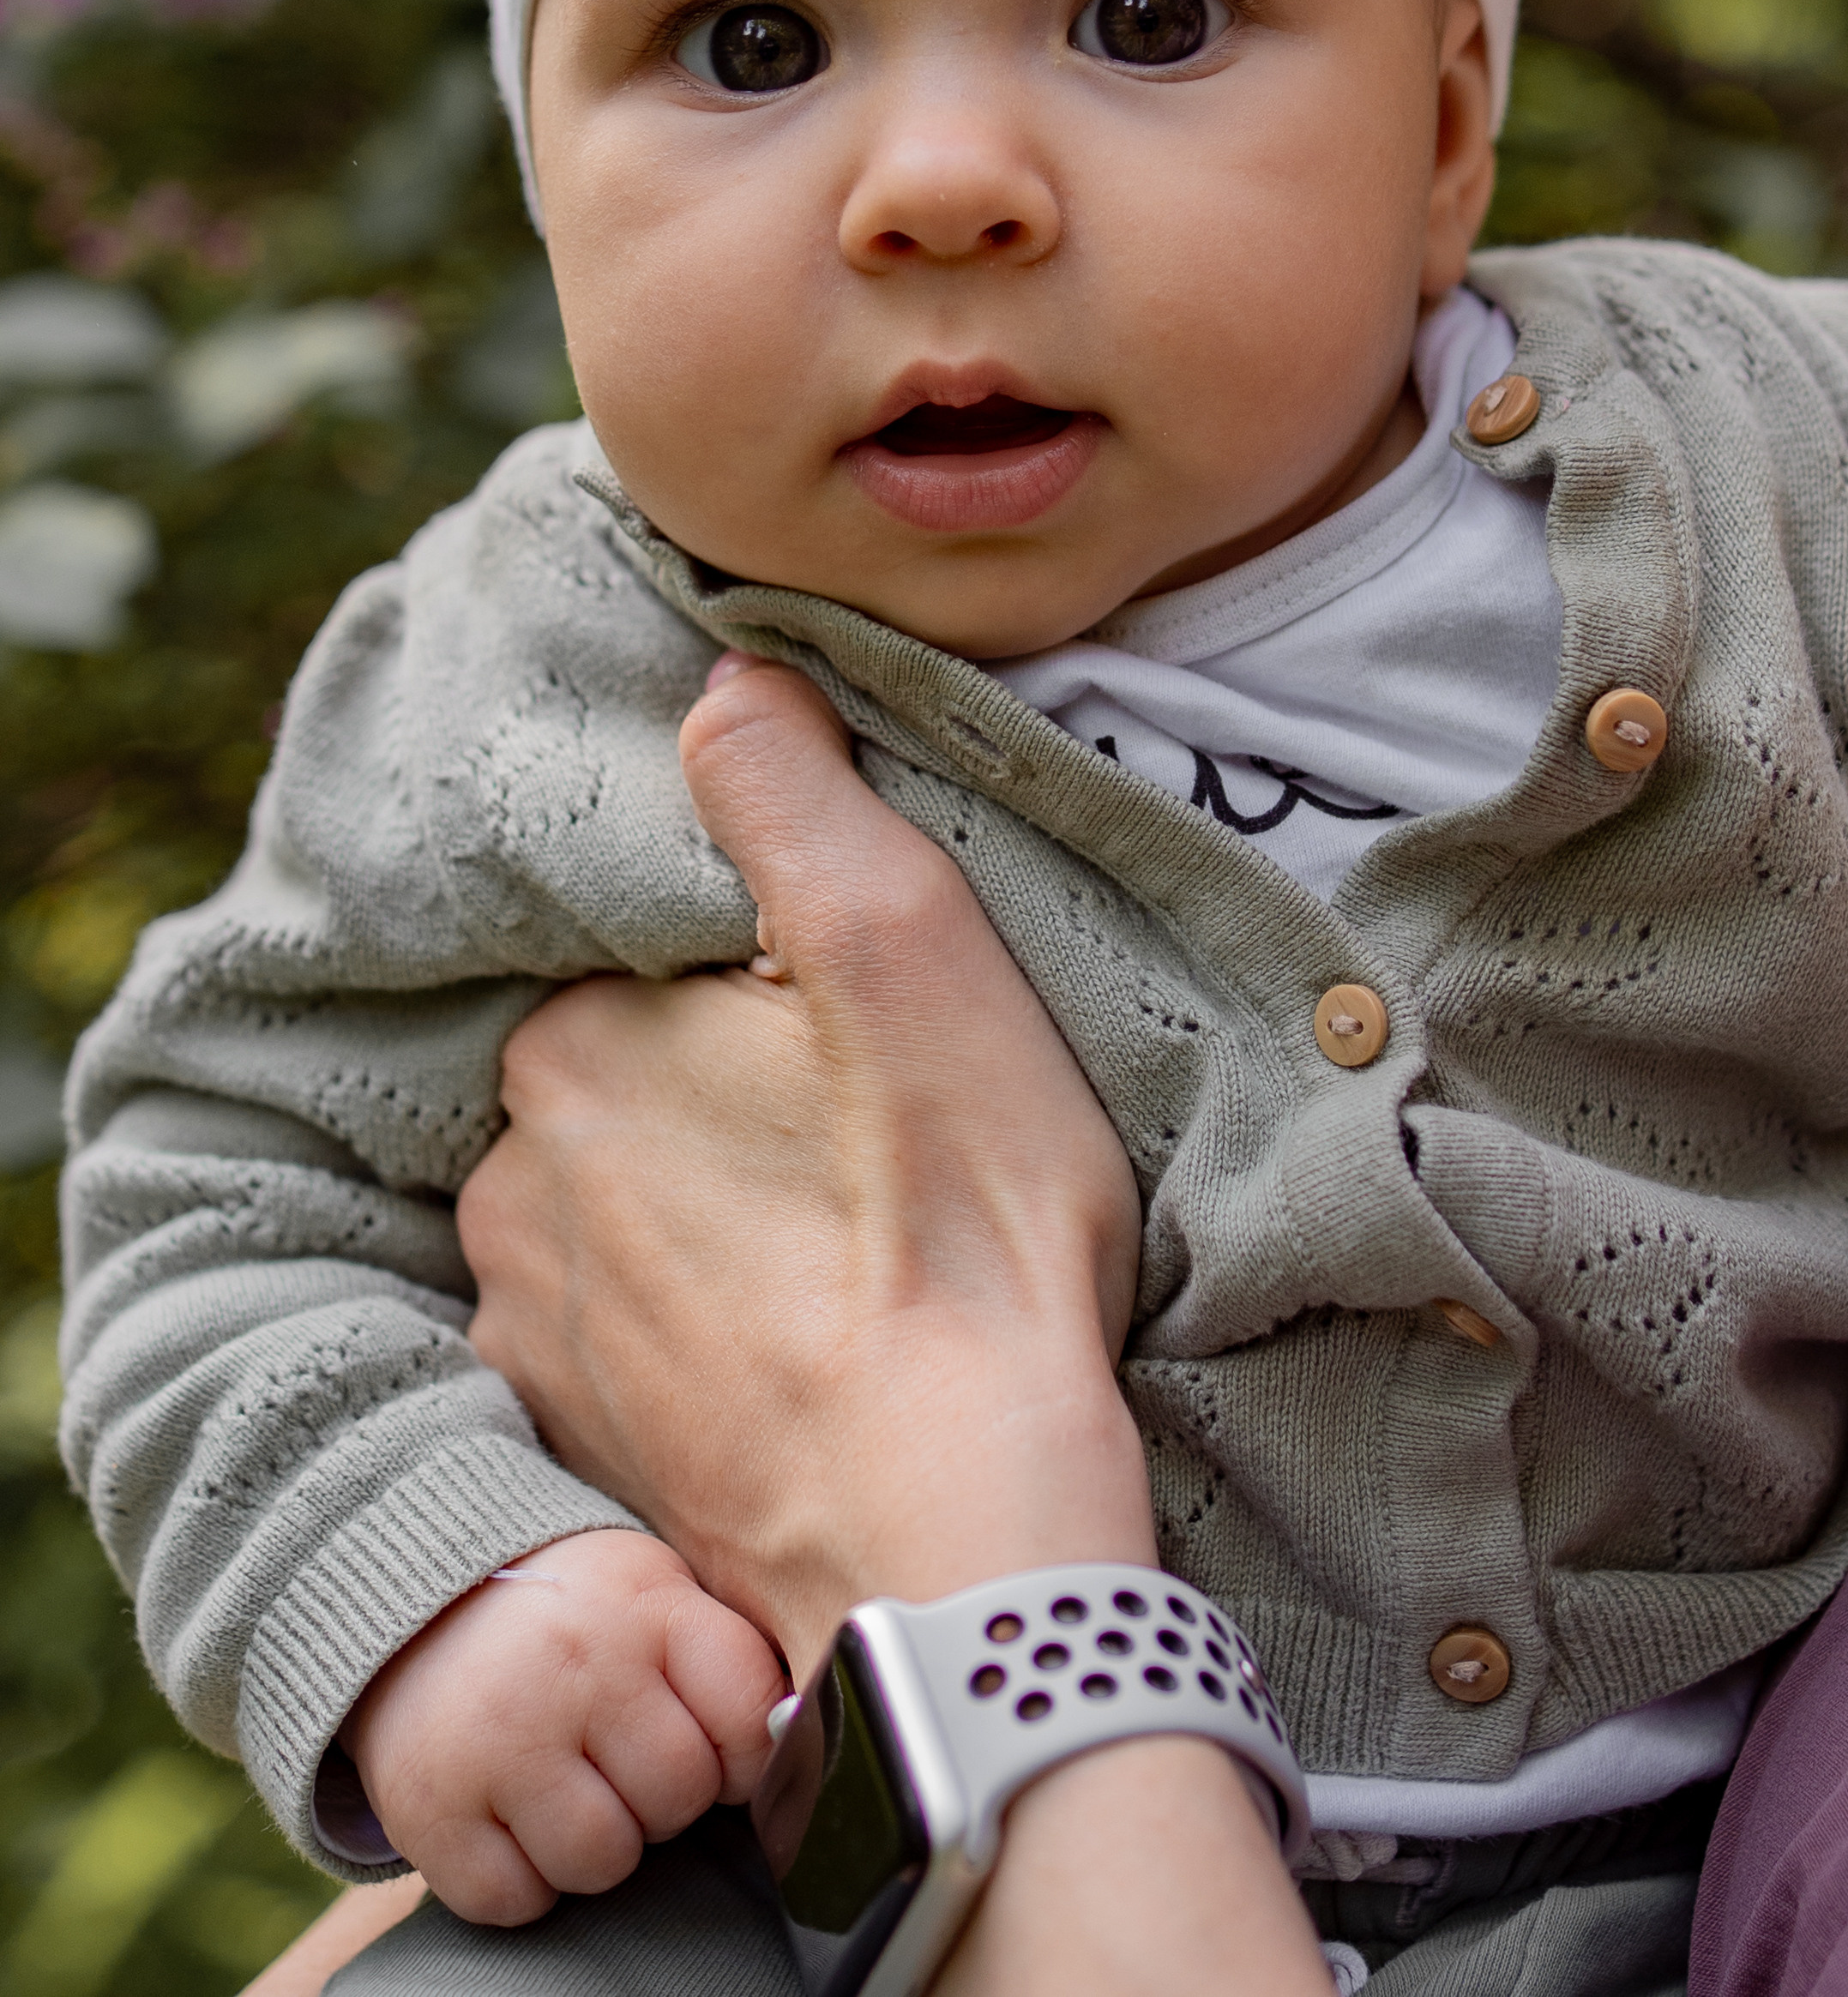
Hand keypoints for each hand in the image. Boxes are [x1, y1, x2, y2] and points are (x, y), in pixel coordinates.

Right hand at [339, 1528, 783, 1924]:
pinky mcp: (433, 1808)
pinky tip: (513, 1816)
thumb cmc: (568, 1614)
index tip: (717, 1748)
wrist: (418, 1603)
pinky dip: (523, 1880)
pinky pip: (517, 1901)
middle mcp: (577, 1667)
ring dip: (597, 1844)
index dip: (746, 1754)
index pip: (751, 1716)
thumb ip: (725, 1660)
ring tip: (569, 1785)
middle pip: (680, 1797)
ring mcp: (500, 1739)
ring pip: (604, 1861)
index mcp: (648, 1609)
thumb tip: (797, 1742)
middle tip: (621, 1757)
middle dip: (664, 1797)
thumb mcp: (654, 1594)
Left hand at [456, 663, 1324, 1994]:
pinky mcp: (570, 1439)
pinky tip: (798, 1354)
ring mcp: (528, 1326)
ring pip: (625, 1203)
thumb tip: (723, 675)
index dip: (773, 993)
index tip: (864, 1051)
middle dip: (732, 1097)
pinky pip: (623, 1330)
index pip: (659, 961)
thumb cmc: (959, 1244)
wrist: (957, 1554)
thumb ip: (796, 800)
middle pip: (634, 1079)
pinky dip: (696, 1329)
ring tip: (846, 1261)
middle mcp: (506, 1182)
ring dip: (711, 1214)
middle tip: (873, 1156)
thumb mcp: (914, 965)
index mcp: (573, 1048)